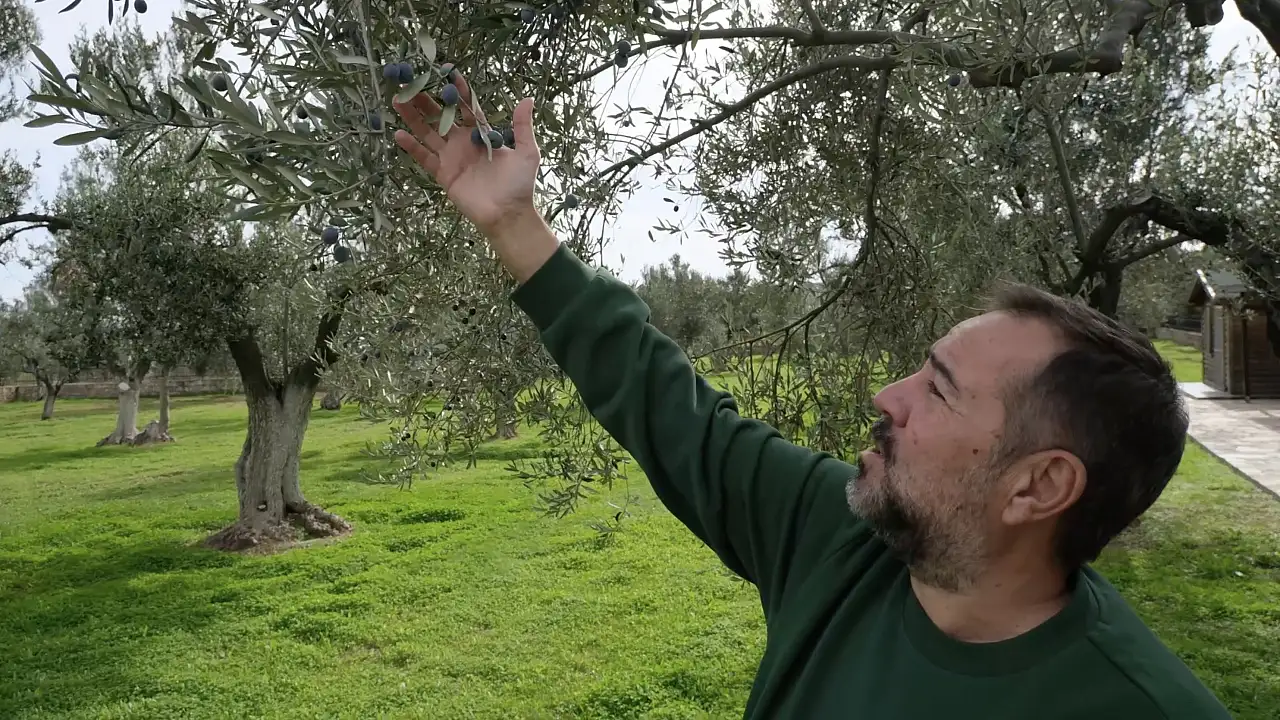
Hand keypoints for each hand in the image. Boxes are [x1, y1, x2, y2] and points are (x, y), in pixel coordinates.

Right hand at [393, 73, 540, 238]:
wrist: (508, 213)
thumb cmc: (520, 184)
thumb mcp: (528, 152)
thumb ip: (523, 127)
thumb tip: (527, 99)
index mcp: (482, 134)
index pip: (467, 107)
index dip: (458, 91)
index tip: (447, 72)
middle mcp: (463, 142)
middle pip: (440, 116)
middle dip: (426, 100)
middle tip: (410, 81)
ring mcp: (451, 157)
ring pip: (428, 132)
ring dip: (413, 117)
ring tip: (398, 100)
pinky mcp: (443, 174)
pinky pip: (424, 158)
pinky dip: (412, 147)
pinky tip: (399, 133)